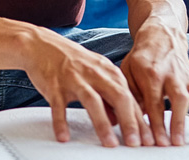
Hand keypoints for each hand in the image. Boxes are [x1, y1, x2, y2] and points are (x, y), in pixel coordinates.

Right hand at [22, 28, 154, 147]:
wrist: (40, 44)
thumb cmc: (71, 61)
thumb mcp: (96, 73)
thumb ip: (109, 95)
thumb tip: (119, 120)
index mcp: (107, 71)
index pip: (129, 97)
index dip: (140, 119)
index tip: (147, 138)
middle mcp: (93, 73)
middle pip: (117, 96)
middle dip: (129, 121)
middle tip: (135, 143)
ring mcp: (73, 78)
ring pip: (92, 101)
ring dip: (103, 123)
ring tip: (110, 143)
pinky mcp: (54, 85)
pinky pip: (58, 106)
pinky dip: (61, 122)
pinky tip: (64, 136)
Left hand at [120, 20, 188, 145]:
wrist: (161, 35)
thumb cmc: (141, 58)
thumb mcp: (127, 70)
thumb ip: (130, 94)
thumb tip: (132, 119)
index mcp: (151, 73)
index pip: (154, 101)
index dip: (156, 122)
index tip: (156, 141)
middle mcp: (172, 75)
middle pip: (178, 98)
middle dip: (178, 121)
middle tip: (176, 143)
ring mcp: (187, 78)